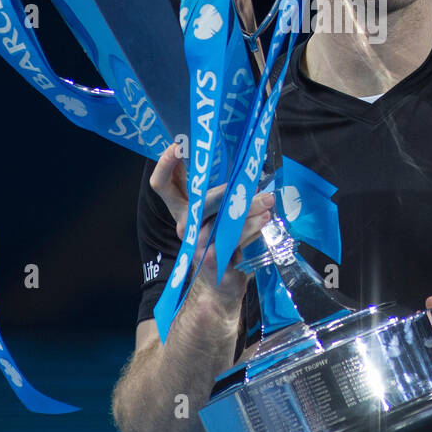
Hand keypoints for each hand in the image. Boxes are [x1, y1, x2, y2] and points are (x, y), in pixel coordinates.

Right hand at [150, 144, 273, 301]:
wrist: (220, 286)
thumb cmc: (221, 242)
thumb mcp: (219, 214)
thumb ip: (225, 192)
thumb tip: (249, 165)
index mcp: (182, 209)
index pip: (163, 184)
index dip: (165, 164)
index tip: (177, 145)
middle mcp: (185, 224)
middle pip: (199, 200)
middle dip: (225, 189)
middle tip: (251, 177)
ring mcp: (196, 242)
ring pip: (222, 218)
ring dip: (249, 207)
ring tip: (268, 200)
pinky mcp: (210, 258)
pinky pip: (233, 237)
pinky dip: (252, 227)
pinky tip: (265, 220)